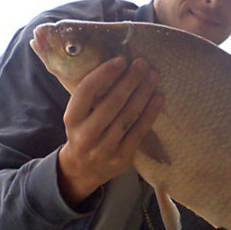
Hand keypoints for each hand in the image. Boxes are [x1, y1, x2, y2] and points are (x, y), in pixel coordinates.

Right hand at [56, 57, 163, 204]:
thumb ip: (92, 96)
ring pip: (128, 116)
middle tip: (143, 63)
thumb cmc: (84, 132)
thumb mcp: (78, 115)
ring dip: (143, 93)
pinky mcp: (122, 158)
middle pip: (112, 103)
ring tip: (153, 75)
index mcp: (72, 118)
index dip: (104, 73)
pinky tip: (158, 98)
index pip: (86, 91)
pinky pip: (139, 131)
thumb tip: (118, 64)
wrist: (82, 170)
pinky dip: (151, 113)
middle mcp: (86, 134)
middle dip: (130, 80)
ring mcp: (105, 148)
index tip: (121, 60)